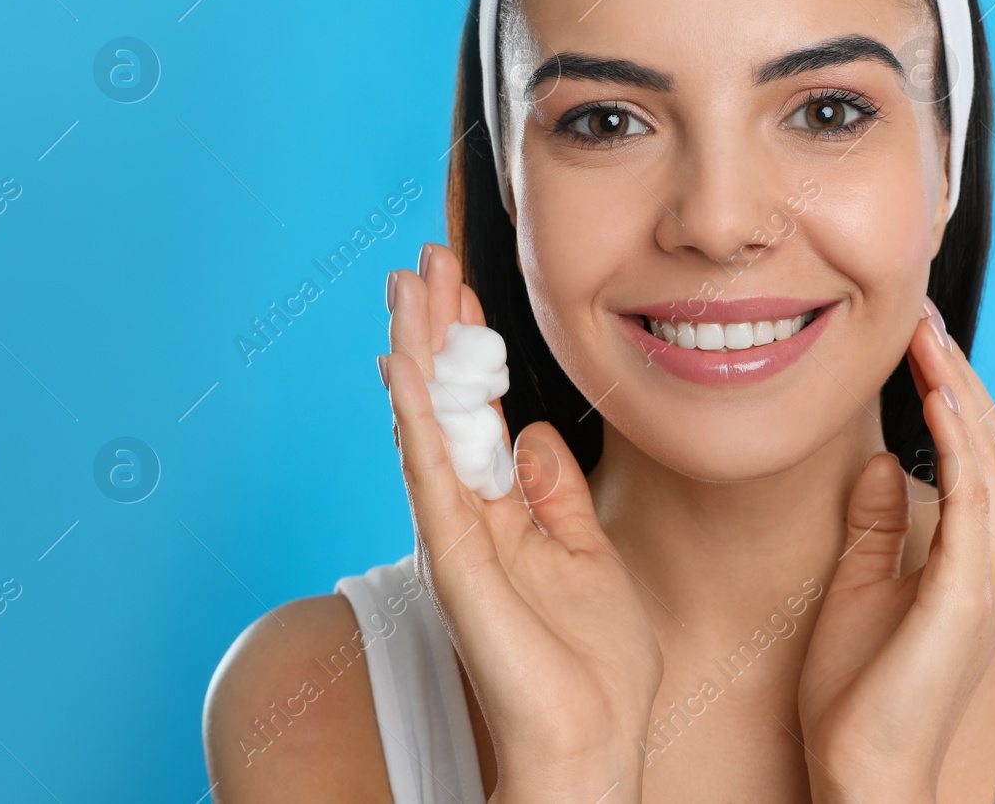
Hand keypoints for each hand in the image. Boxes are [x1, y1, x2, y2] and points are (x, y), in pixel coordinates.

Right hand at [381, 242, 662, 801]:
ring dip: (416, 350)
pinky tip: (401, 366)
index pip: (475, 408)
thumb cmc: (593, 662)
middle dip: (435, 328)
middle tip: (425, 258)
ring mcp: (457, 535)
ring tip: (408, 284)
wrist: (592, 736)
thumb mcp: (586, 549)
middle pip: (443, 402)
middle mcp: (468, 515)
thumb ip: (555, 492)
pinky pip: (431, 475)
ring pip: (426, 424)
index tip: (463, 283)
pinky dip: (415, 418)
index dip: (468, 345)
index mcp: (501, 511)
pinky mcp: (456, 558)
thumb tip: (530, 435)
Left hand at [796, 298, 994, 803]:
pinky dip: (957, 437)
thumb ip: (880, 524)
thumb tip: (878, 462)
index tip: (917, 335)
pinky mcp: (971, 594)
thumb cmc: (858, 693)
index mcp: (977, 560)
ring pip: (988, 455)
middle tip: (921, 309)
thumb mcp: (862, 585)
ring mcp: (993, 577)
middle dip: (956, 369)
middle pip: (988, 441)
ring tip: (924, 329)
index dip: (951, 388)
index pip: (974, 453)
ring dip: (957, 385)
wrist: (864, 771)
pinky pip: (973, 497)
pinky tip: (936, 392)